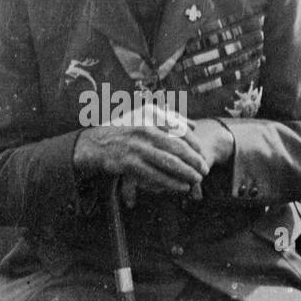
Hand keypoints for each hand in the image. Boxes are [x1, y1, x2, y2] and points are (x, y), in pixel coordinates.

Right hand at [74, 102, 212, 200]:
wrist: (96, 143)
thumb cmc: (125, 130)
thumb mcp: (144, 116)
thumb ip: (169, 118)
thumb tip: (194, 125)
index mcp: (150, 113)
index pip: (180, 128)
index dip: (194, 143)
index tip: (202, 153)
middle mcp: (144, 127)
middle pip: (177, 146)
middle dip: (194, 159)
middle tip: (205, 169)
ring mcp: (136, 145)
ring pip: (168, 161)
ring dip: (186, 172)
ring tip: (197, 179)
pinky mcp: (129, 163)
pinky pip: (155, 174)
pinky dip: (171, 182)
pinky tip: (182, 186)